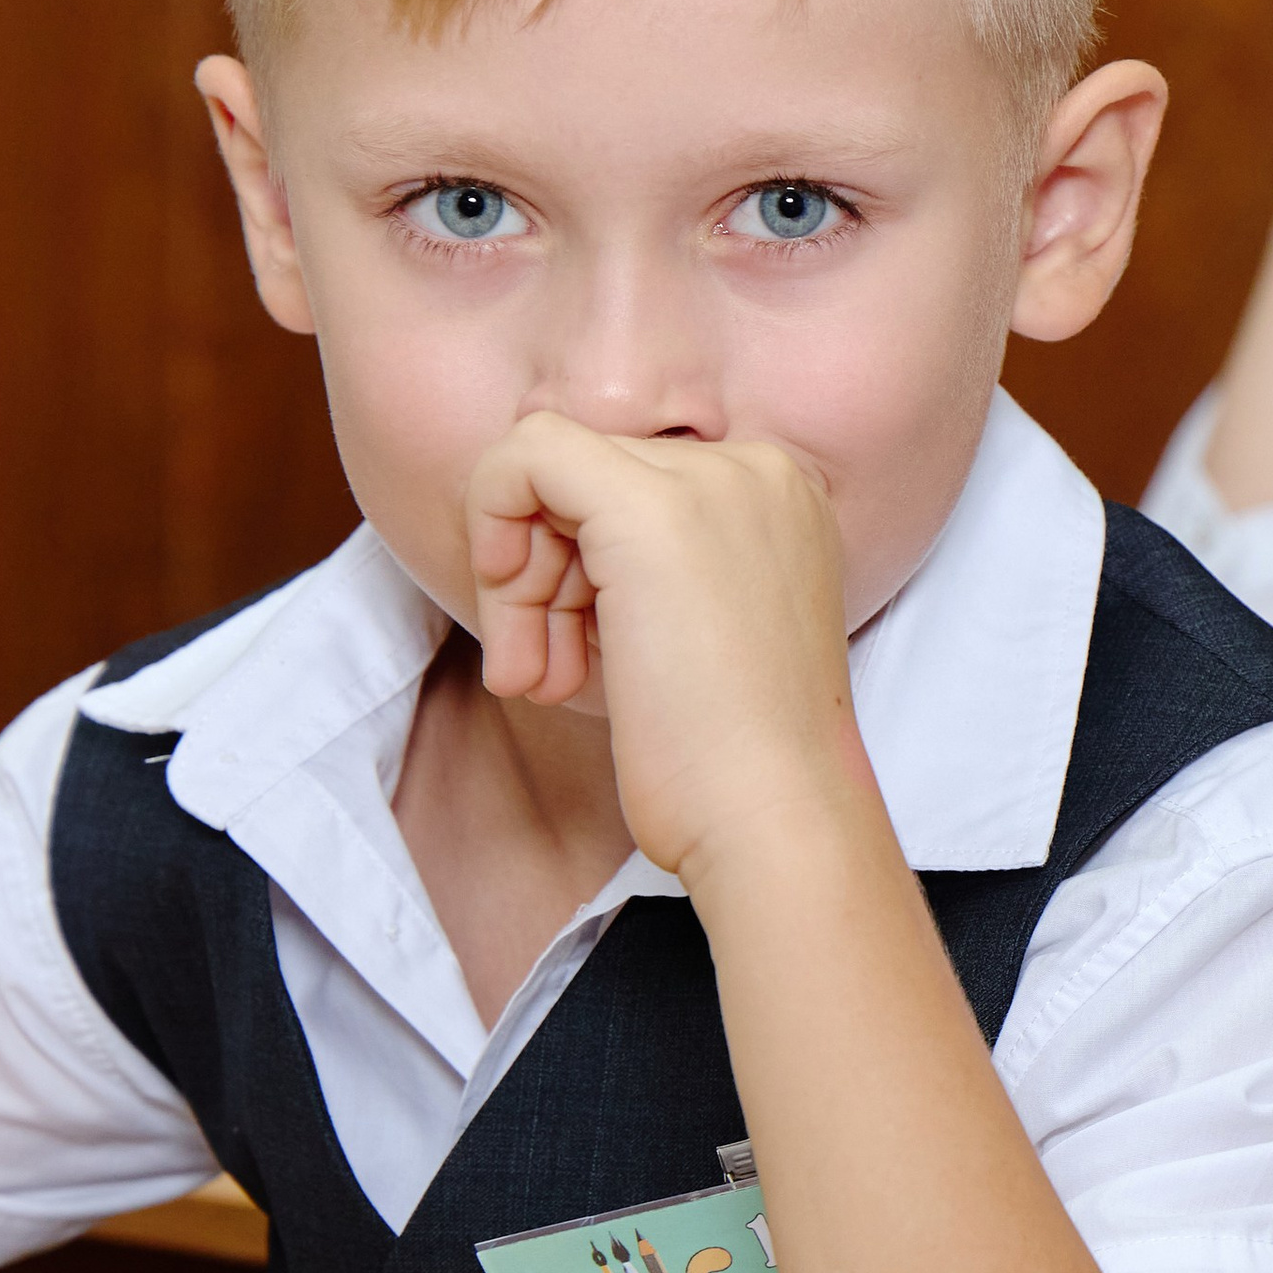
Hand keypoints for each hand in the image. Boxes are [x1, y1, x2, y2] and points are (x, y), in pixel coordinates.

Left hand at [464, 415, 869, 887]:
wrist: (773, 817)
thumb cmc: (735, 758)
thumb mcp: (705, 629)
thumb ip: (654, 565)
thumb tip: (544, 527)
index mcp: (782, 497)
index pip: (638, 480)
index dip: (582, 557)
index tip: (574, 640)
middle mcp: (757, 471)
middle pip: (592, 474)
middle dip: (543, 571)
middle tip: (541, 666)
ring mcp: (710, 482)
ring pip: (552, 475)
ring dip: (522, 585)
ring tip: (540, 679)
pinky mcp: (647, 509)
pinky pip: (524, 455)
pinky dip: (490, 527)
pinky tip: (517, 636)